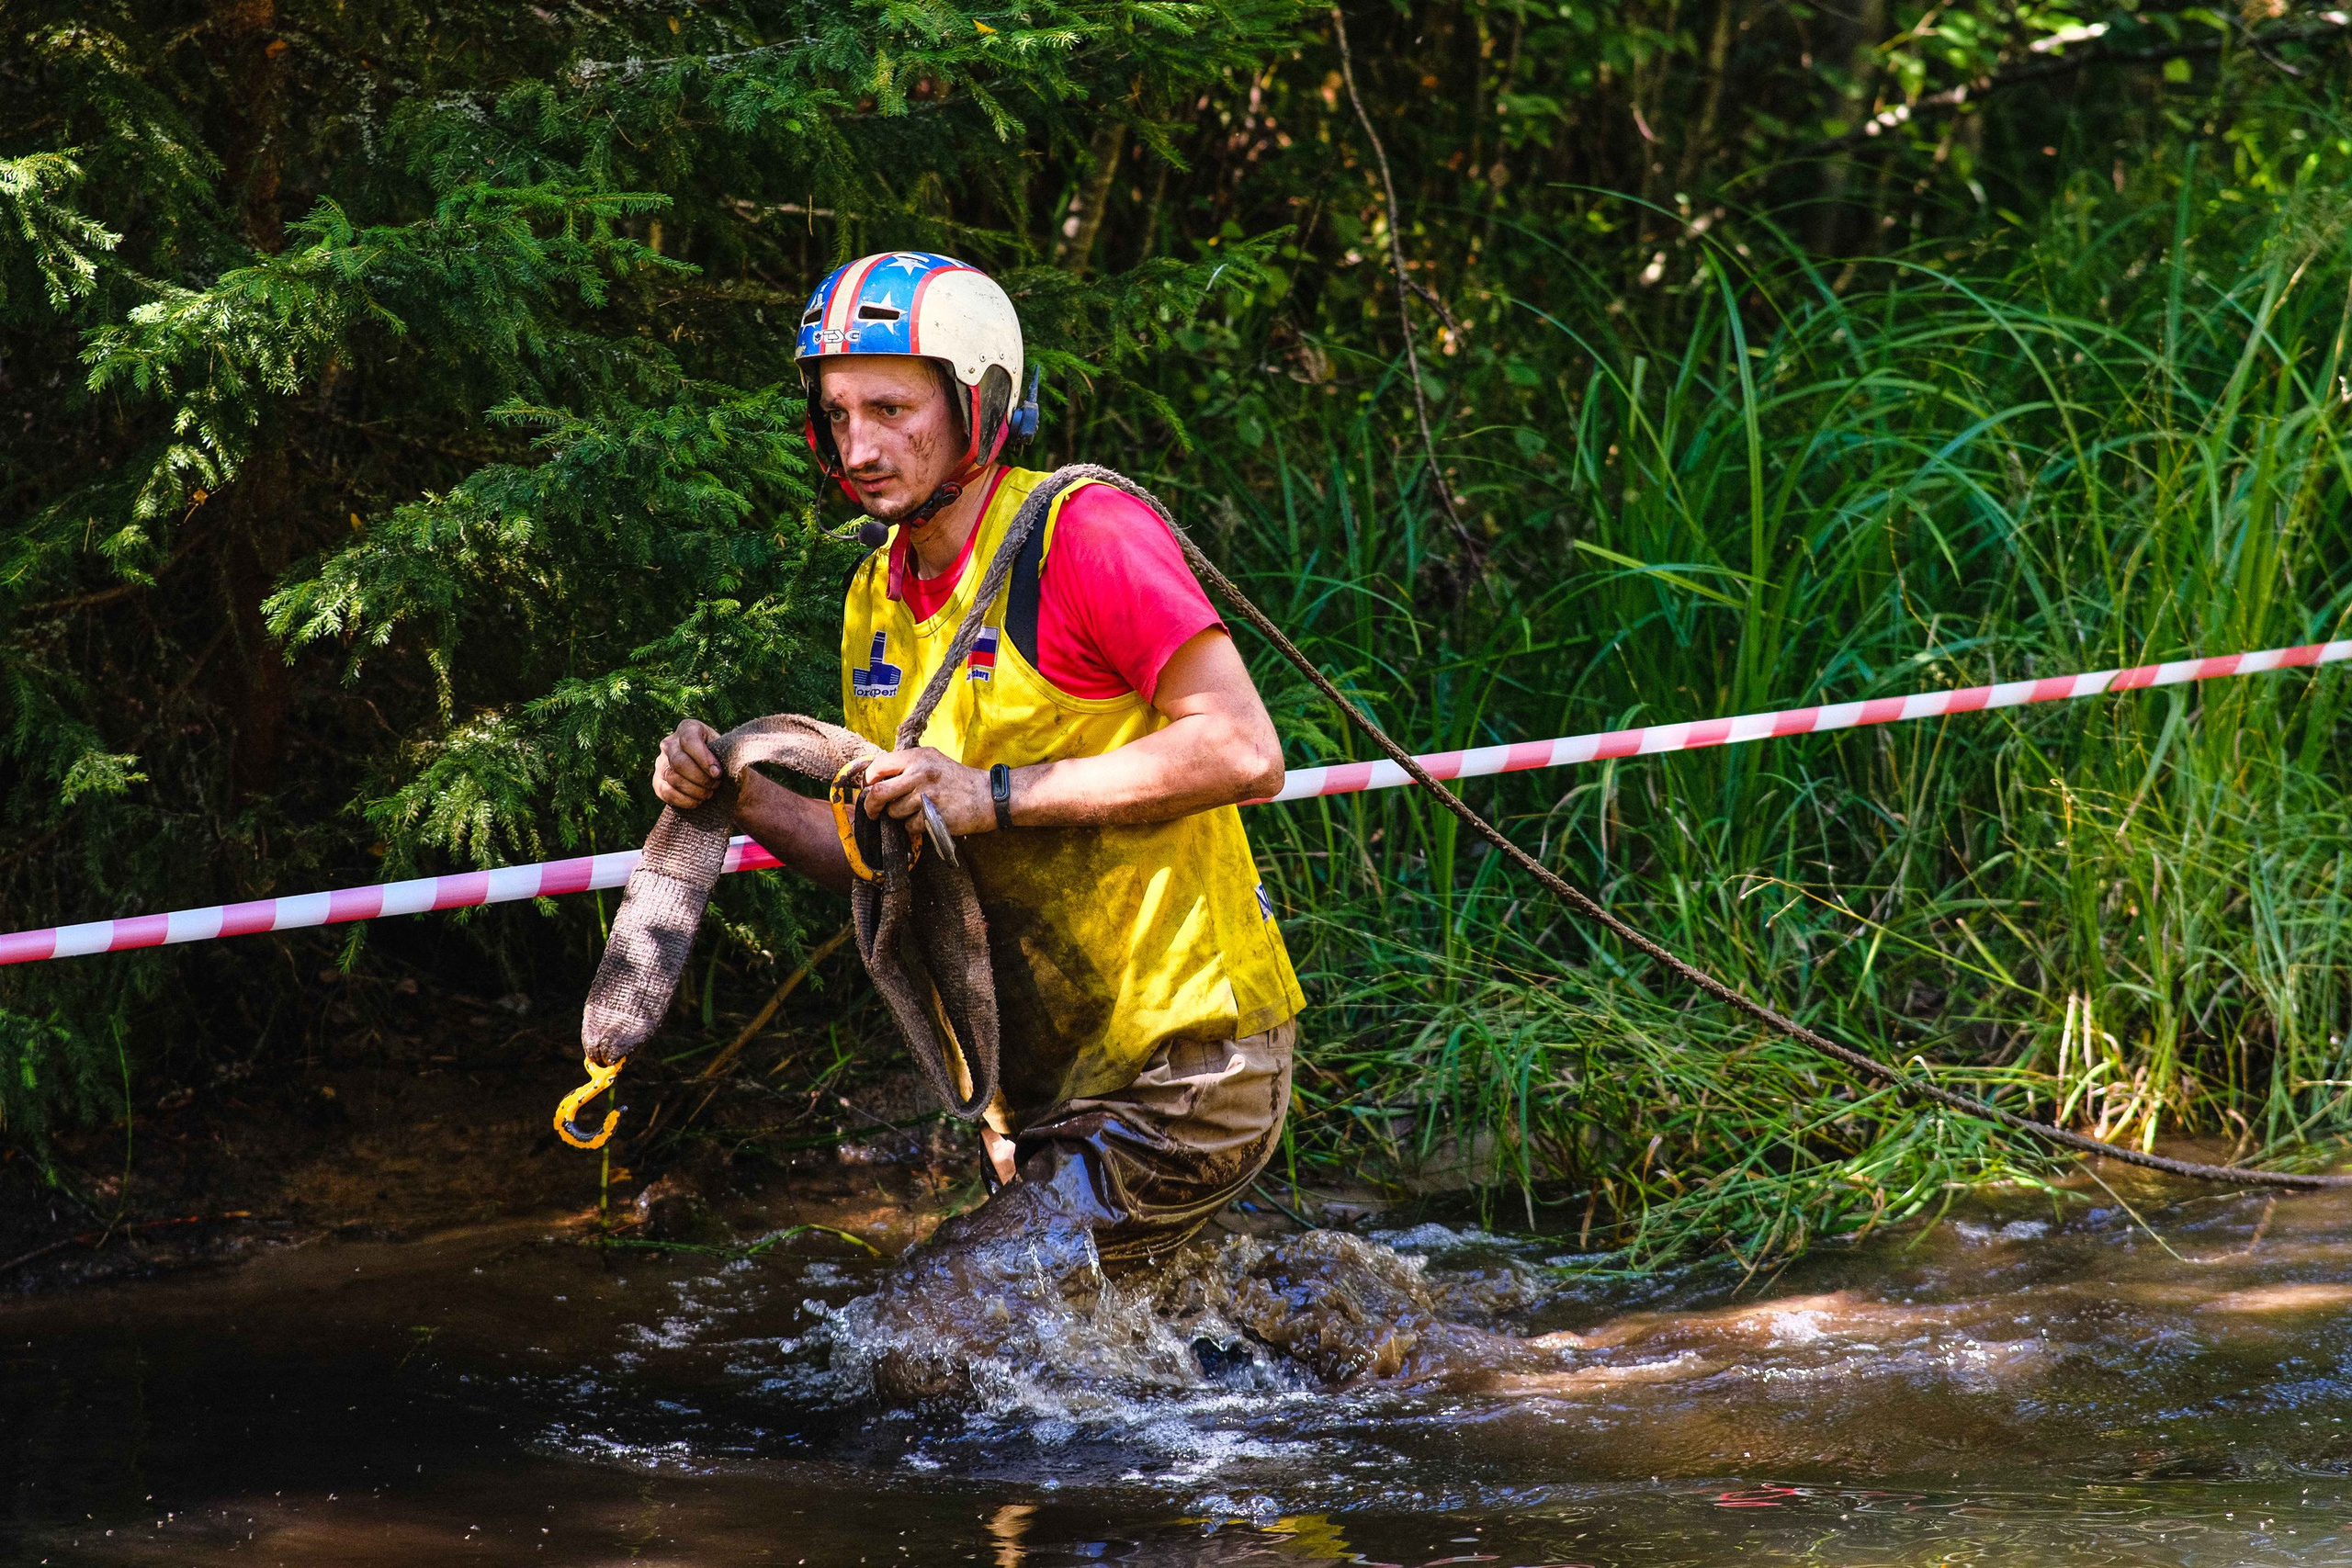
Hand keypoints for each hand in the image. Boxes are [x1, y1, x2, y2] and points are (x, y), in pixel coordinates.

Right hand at [652, 718, 723, 808]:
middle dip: (700, 778)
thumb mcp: (731, 753)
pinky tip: (697, 801)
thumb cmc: (726, 762)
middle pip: (679, 762)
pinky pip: (665, 792)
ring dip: (694, 790)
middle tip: (715, 785)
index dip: (704, 759)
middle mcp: (670, 743)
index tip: (718, 773)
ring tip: (708, 793)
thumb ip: (730, 754)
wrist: (719, 778)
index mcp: (688, 728)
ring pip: (672, 777)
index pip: (689, 741)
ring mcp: (661, 762)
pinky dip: (683, 800)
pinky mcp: (658, 780)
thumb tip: (722, 767)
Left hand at [860, 746, 995, 834]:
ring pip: (894, 812)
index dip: (869, 781)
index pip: (878, 766)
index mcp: (918, 757)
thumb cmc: (957, 780)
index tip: (870, 789)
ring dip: (899, 817)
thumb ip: (907, 766)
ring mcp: (927, 796)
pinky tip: (927, 820)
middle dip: (871, 806)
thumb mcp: (933, 761)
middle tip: (873, 812)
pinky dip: (914, 828)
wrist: (988, 796)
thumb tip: (876, 778)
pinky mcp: (933, 816)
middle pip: (879, 793)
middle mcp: (921, 773)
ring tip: (915, 812)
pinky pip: (910, 827)